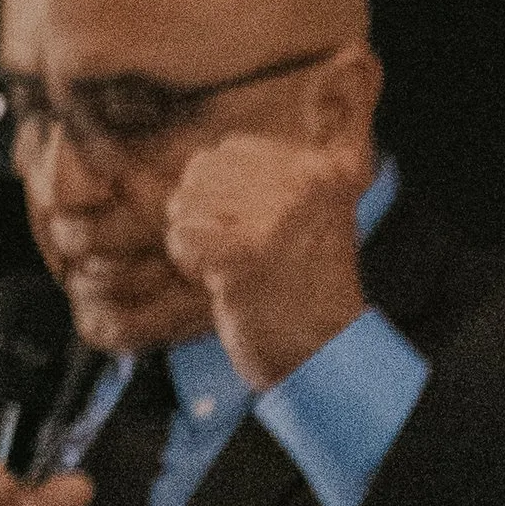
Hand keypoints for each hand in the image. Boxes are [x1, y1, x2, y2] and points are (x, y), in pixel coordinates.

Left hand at [161, 132, 366, 390]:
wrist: (322, 355)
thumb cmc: (304, 293)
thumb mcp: (309, 215)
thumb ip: (278, 177)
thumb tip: (212, 155)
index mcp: (315, 168)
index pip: (230, 149)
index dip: (218, 191)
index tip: (244, 231)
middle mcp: (298, 185)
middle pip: (203, 170)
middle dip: (201, 213)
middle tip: (231, 254)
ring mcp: (273, 219)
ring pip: (187, 201)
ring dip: (195, 239)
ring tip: (227, 267)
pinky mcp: (245, 256)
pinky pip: (182, 237)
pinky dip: (189, 263)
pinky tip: (218, 282)